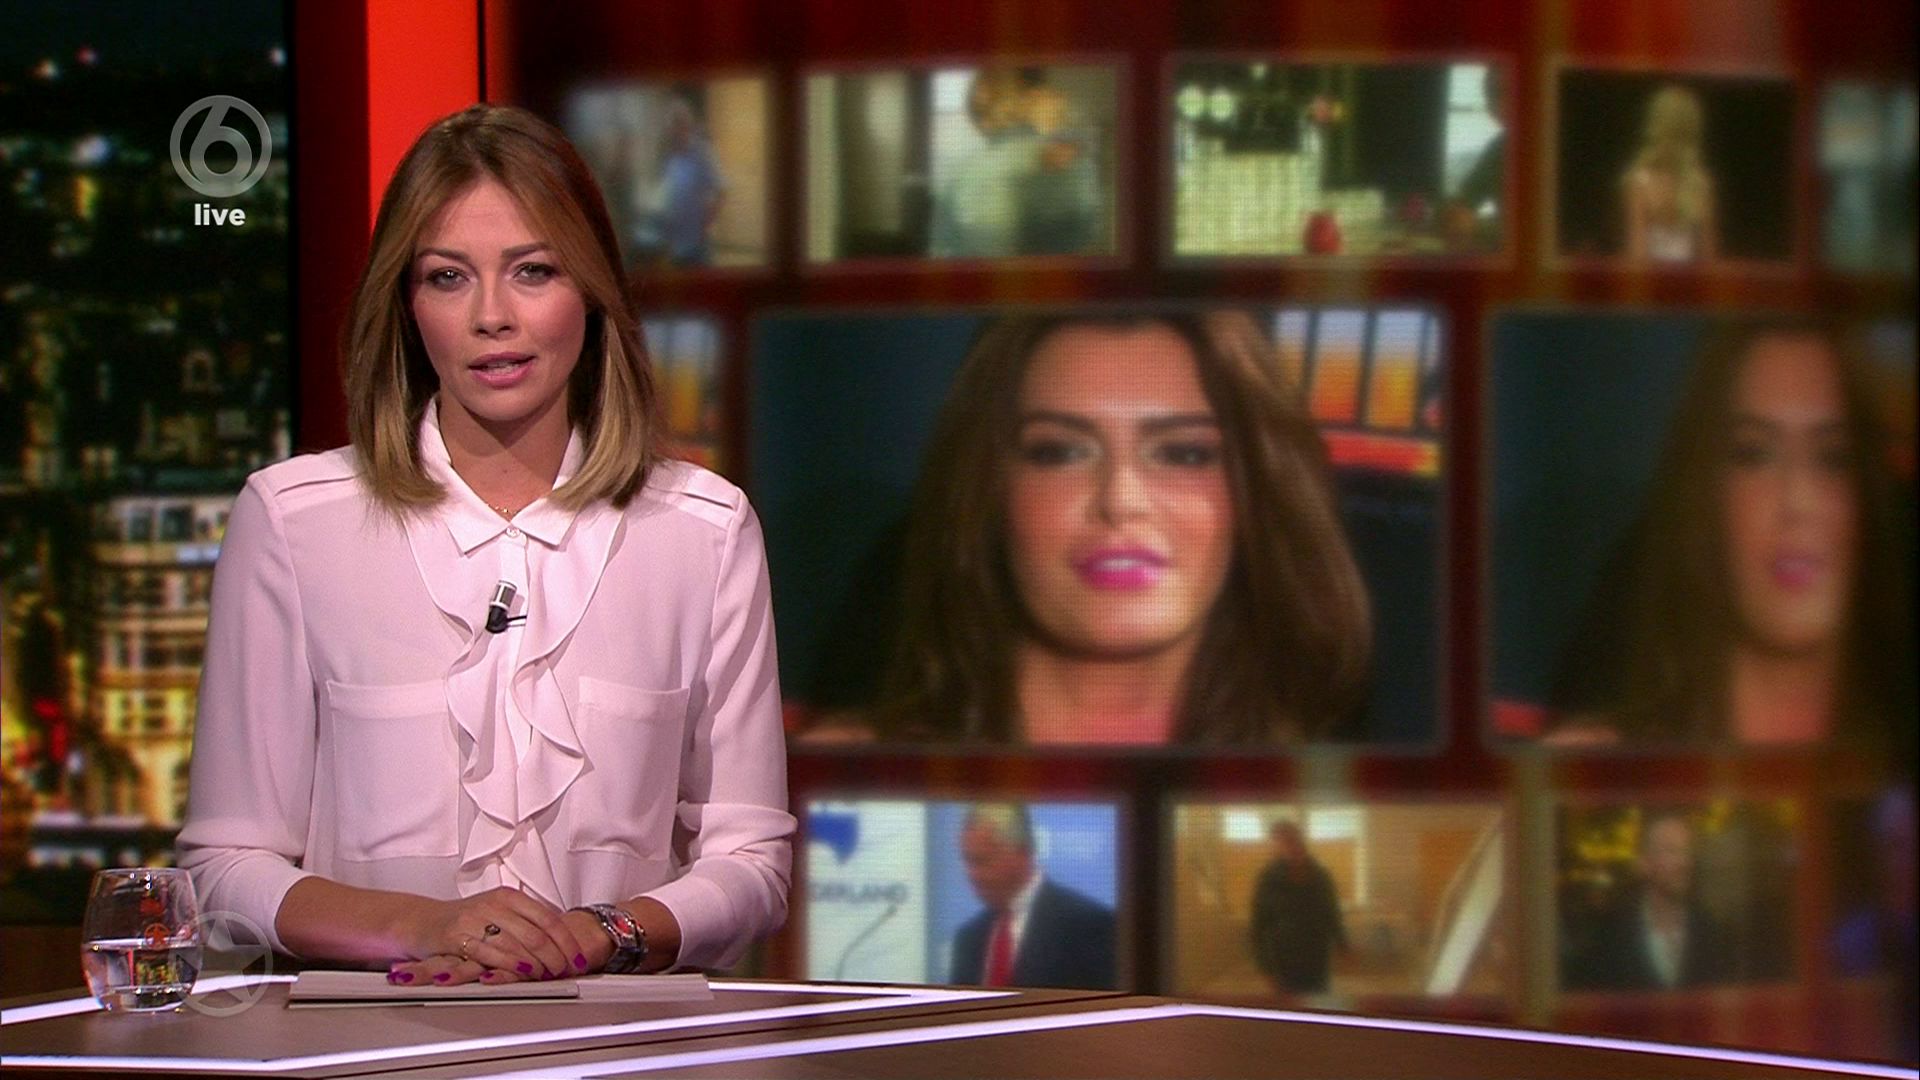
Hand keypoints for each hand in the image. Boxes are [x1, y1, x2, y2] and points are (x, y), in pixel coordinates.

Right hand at [398, 887, 595, 981]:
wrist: (422, 921)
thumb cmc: (465, 920)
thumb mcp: (498, 912)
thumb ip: (526, 922)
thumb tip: (561, 939)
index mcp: (510, 897)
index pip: (548, 918)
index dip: (566, 940)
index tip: (578, 956)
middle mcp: (495, 904)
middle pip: (537, 933)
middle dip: (556, 956)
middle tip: (566, 970)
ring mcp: (476, 918)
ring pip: (517, 943)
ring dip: (537, 964)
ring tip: (548, 975)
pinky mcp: (458, 935)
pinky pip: (490, 952)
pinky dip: (510, 964)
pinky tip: (522, 971)